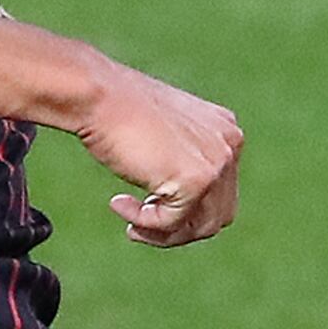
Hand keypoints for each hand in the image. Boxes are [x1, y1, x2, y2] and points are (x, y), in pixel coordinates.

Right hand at [70, 57, 242, 245]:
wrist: (98, 94)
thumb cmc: (117, 110)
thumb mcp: (163, 134)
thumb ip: (182, 160)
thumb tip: (184, 206)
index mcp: (225, 131)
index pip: (221, 192)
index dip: (188, 210)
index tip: (152, 208)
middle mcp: (229, 145)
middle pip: (217, 214)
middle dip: (180, 228)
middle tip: (141, 228)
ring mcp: (216, 163)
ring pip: (201, 227)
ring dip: (163, 234)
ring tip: (131, 226)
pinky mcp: (196, 181)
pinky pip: (172, 223)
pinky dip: (144, 223)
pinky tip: (118, 203)